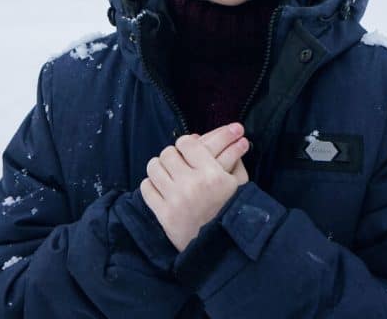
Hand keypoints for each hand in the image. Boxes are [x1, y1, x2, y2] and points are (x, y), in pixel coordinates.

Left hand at [141, 127, 249, 251]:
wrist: (223, 249)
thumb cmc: (233, 212)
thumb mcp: (240, 185)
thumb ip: (235, 160)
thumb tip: (234, 138)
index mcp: (212, 174)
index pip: (187, 143)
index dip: (187, 143)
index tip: (189, 150)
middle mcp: (191, 184)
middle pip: (168, 153)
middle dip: (173, 155)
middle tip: (178, 162)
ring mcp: (175, 200)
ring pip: (154, 167)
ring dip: (160, 167)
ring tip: (168, 173)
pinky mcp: (163, 215)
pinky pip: (147, 188)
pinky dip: (152, 185)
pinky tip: (161, 188)